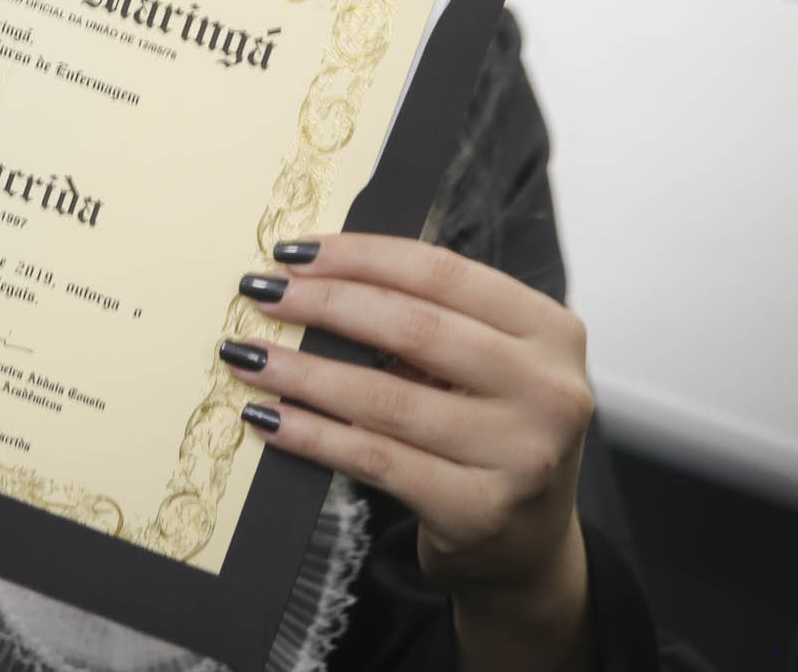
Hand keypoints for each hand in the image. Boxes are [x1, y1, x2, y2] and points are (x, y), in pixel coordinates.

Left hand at [222, 234, 594, 668]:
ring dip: (302, 371)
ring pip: (385, 397)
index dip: (361, 256)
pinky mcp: (477, 510)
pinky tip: (268, 417)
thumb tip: (315, 277)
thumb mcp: (489, 366)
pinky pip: (374, 458)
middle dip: (325, 304)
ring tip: (246, 354)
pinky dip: (312, 434)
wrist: (529, 547)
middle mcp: (549, 390)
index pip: (443, 273)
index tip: (294, 250)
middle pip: (414, 327)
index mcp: (552, 331)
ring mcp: (519, 456)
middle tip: (261, 294)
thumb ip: (432, 320)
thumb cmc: (493, 433)